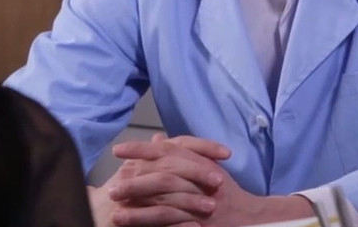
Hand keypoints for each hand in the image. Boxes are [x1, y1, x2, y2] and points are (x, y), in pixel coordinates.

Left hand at [108, 134, 312, 226]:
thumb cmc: (224, 190)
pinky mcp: (195, 218)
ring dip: (137, 206)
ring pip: (163, 200)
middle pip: (161, 173)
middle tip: (110, 185)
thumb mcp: (203, 165)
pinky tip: (129, 225)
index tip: (117, 150)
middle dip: (134, 179)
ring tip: (114, 210)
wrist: (247, 216)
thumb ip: (180, 152)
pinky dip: (147, 223)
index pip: (165, 150)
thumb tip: (154, 140)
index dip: (140, 150)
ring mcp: (197, 199)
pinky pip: (169, 221)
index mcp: (196, 160)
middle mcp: (197, 177)